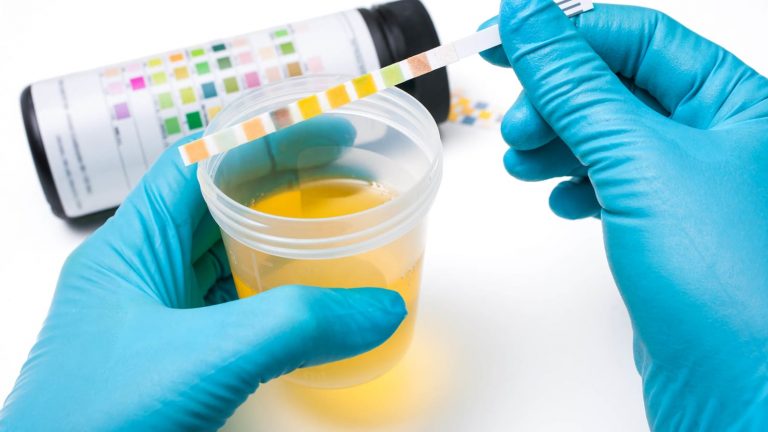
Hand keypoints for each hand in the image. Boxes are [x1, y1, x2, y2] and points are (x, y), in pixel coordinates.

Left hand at [0, 119, 405, 429]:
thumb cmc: (92, 425)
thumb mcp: (207, 358)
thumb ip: (298, 326)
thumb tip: (379, 306)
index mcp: (129, 249)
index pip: (199, 163)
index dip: (264, 136)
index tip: (325, 132)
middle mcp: (139, 276)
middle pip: (216, 204)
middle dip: (280, 182)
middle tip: (342, 174)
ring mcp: (154, 320)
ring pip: (222, 257)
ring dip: (275, 239)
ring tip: (329, 225)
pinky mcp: (172, 359)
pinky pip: (228, 307)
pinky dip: (268, 294)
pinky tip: (301, 299)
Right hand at [481, 1, 767, 428]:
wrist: (736, 386)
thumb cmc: (726, 280)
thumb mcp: (638, 158)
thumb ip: (576, 84)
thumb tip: (530, 20)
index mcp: (734, 102)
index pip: (637, 38)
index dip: (566, 35)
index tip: (505, 39)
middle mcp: (716, 138)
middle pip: (616, 85)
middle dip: (556, 99)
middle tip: (517, 124)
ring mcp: (687, 185)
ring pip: (604, 135)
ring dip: (557, 143)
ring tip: (525, 163)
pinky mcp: (661, 227)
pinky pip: (607, 181)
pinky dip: (574, 182)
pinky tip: (562, 199)